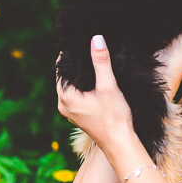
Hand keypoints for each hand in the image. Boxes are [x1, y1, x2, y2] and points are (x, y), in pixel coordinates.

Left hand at [56, 36, 134, 152]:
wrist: (121, 143)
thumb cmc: (114, 117)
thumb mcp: (108, 86)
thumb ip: (101, 62)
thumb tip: (96, 39)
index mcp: (65, 97)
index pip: (61, 69)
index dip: (70, 56)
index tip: (80, 44)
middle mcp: (63, 105)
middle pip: (65, 78)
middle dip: (75, 66)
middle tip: (87, 50)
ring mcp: (70, 112)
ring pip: (71, 87)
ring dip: (79, 77)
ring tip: (92, 63)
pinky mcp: (79, 117)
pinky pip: (76, 96)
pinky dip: (82, 88)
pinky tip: (94, 82)